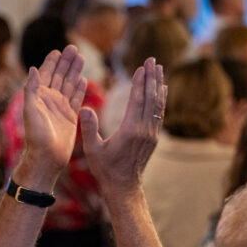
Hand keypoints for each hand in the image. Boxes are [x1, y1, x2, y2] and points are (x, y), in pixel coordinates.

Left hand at [13, 45, 86, 189]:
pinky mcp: (71, 117)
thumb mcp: (31, 110)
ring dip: (74, 71)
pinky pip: (76, 99)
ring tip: (81, 57)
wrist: (47, 157)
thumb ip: (32, 90)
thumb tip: (32, 69)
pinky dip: (80, 88)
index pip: (46, 74)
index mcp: (39, 97)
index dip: (51, 62)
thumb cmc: (36, 136)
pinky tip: (83, 79)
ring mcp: (61, 108)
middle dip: (66, 62)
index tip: (58, 51)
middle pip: (59, 76)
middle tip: (74, 48)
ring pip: (69, 84)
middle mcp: (50, 100)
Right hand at [80, 57, 165, 193]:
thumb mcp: (92, 149)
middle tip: (153, 60)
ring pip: (157, 105)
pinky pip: (159, 114)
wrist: (123, 187)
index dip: (139, 82)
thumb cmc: (105, 169)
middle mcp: (144, 131)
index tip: (142, 67)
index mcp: (129, 131)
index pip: (137, 101)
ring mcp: (151, 134)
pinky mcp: (153, 138)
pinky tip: (162, 89)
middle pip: (150, 98)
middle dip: (151, 78)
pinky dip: (160, 99)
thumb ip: (89, 128)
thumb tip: (84, 108)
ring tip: (159, 69)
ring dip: (158, 85)